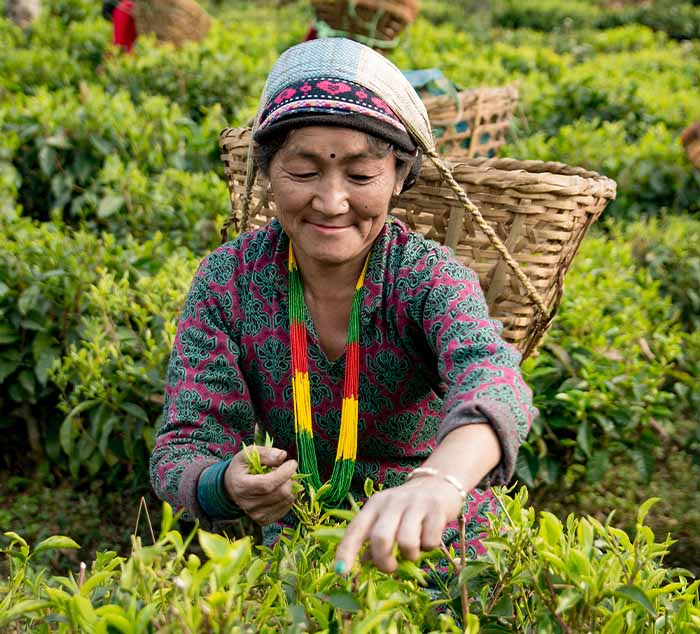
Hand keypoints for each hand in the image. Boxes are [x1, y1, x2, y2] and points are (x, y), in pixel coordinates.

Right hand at [224, 447, 297, 524]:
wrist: (231, 488)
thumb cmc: (241, 468)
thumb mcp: (247, 454)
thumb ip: (265, 453)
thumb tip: (282, 456)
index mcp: (242, 486)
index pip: (268, 483)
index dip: (284, 473)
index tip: (292, 462)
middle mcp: (248, 504)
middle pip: (281, 492)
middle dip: (289, 478)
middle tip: (286, 469)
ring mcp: (256, 515)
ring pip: (287, 500)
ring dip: (289, 486)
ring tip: (281, 479)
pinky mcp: (264, 520)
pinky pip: (286, 508)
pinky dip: (288, 496)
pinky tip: (280, 488)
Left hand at [334, 476, 464, 573]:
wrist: (438, 483)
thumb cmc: (407, 507)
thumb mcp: (387, 517)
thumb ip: (374, 538)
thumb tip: (363, 562)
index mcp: (375, 504)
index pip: (356, 528)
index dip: (346, 551)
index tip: (341, 571)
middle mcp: (392, 501)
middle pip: (380, 538)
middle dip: (384, 561)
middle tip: (391, 567)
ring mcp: (415, 503)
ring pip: (406, 541)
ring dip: (410, 555)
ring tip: (414, 551)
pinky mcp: (436, 508)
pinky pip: (430, 540)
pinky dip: (429, 547)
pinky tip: (429, 537)